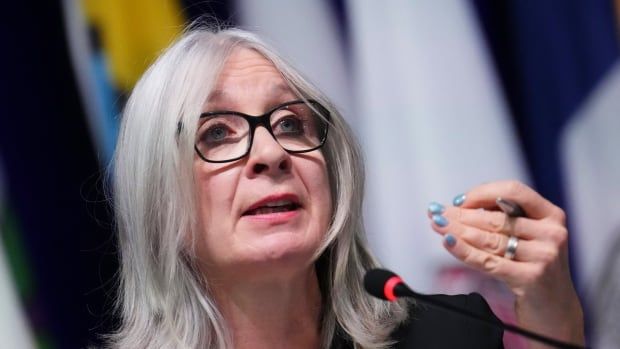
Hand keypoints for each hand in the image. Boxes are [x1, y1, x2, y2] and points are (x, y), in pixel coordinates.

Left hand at [428, 180, 584, 347]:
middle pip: (496, 218)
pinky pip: (488, 261)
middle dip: (460, 215)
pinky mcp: (531, 277)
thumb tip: (459, 205)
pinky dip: (464, 250)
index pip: (513, 191)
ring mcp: (543, 256)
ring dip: (457, 230)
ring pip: (490, 239)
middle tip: (436, 213)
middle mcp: (552, 233)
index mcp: (551, 216)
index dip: (482, 193)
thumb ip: (504, 218)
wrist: (555, 311)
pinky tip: (448, 242)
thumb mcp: (528, 237)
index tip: (458, 201)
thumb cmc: (534, 269)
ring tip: (437, 225)